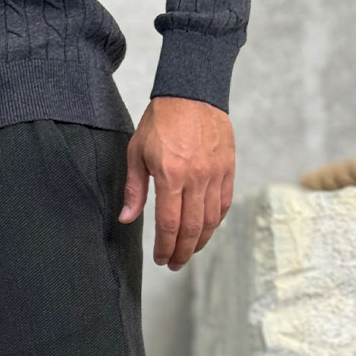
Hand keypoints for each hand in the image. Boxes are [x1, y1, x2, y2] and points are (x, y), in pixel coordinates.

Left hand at [119, 96, 235, 270]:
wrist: (193, 91)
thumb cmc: (161, 120)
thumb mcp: (137, 152)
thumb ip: (134, 189)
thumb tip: (126, 219)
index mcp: (171, 174)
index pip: (169, 224)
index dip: (165, 247)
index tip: (160, 259)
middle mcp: (196, 177)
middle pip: (192, 228)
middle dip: (182, 252)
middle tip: (174, 264)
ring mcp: (216, 173)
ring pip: (211, 220)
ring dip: (199, 241)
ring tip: (188, 251)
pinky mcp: (228, 168)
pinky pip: (224, 204)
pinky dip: (215, 222)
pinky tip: (205, 230)